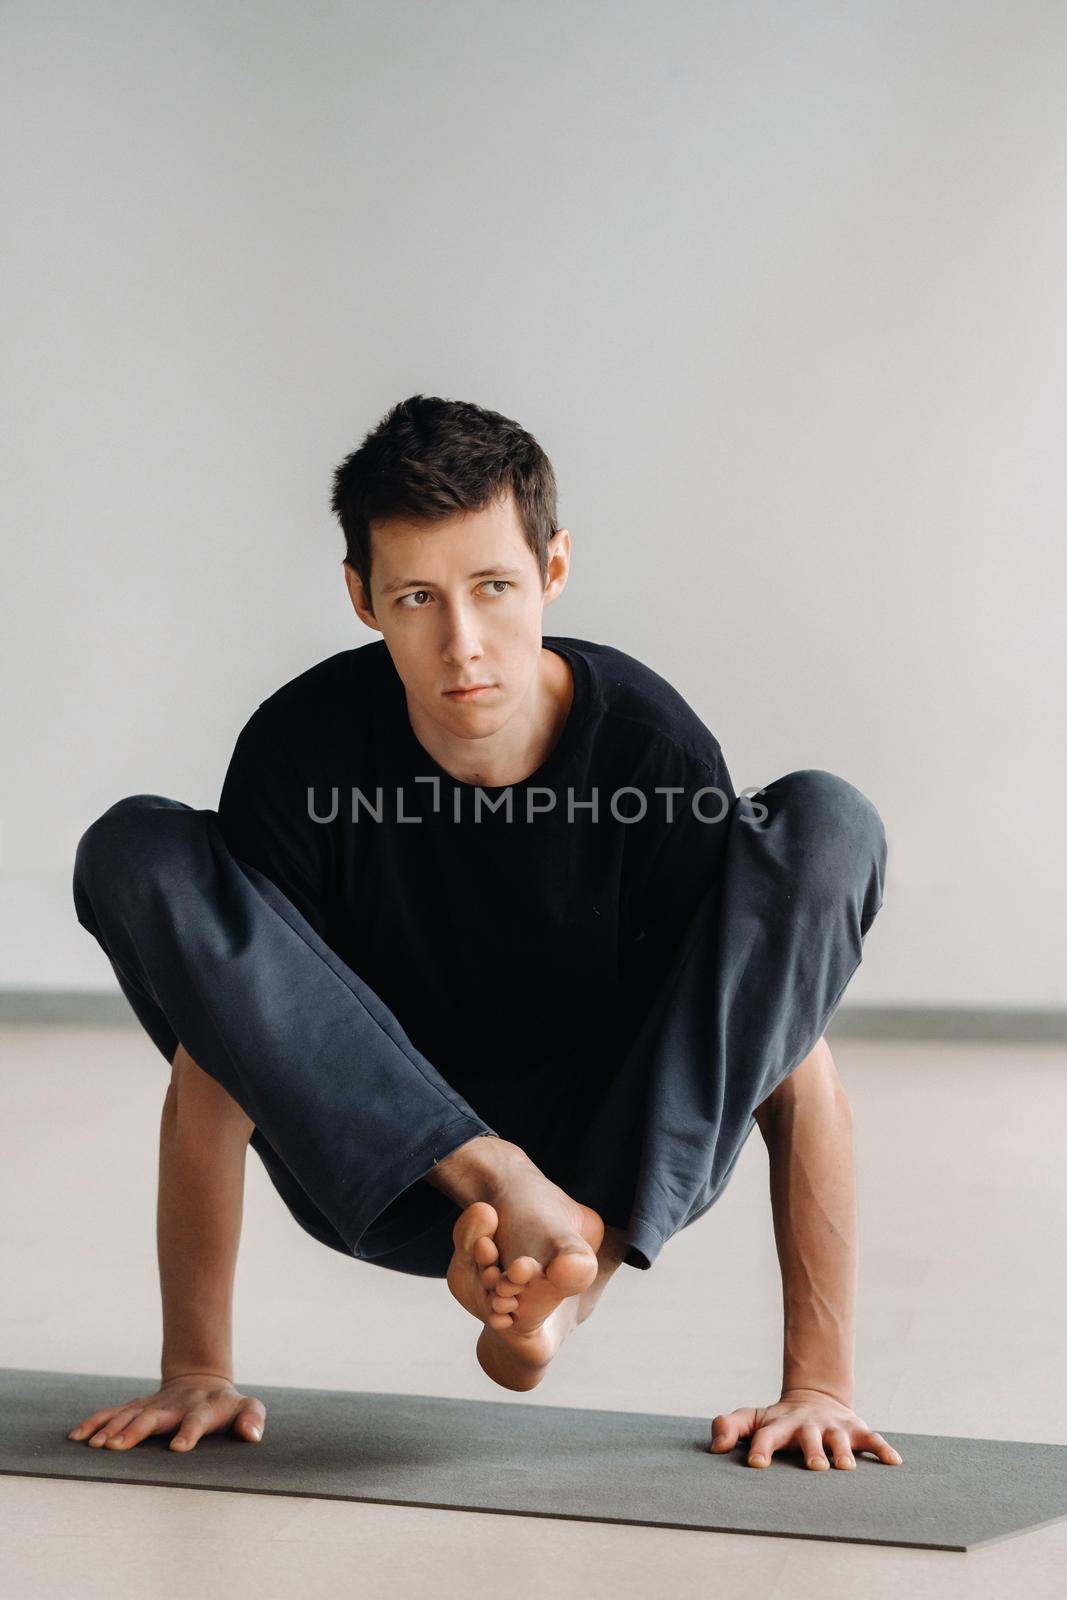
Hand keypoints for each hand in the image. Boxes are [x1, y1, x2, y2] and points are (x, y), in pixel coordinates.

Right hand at [66, 1372, 265, 1452]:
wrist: (202, 1380)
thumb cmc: (228, 1404)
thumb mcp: (248, 1407)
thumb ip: (253, 1418)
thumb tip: (253, 1435)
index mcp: (204, 1408)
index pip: (197, 1420)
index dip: (189, 1432)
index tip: (178, 1449)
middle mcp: (175, 1406)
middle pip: (154, 1417)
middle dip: (136, 1431)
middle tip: (117, 1447)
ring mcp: (154, 1404)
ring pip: (130, 1415)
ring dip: (112, 1429)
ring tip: (96, 1446)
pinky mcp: (138, 1407)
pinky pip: (113, 1413)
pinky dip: (95, 1422)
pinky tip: (78, 1436)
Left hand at [708, 1387, 903, 1469]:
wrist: (815, 1399)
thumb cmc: (778, 1421)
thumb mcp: (752, 1419)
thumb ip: (729, 1427)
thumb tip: (715, 1447)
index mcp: (780, 1426)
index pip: (767, 1436)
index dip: (762, 1448)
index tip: (757, 1464)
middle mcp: (808, 1426)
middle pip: (808, 1438)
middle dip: (812, 1451)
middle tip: (815, 1467)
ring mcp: (833, 1428)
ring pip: (840, 1440)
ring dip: (844, 1452)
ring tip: (846, 1468)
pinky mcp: (856, 1429)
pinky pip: (873, 1439)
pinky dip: (883, 1450)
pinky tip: (894, 1463)